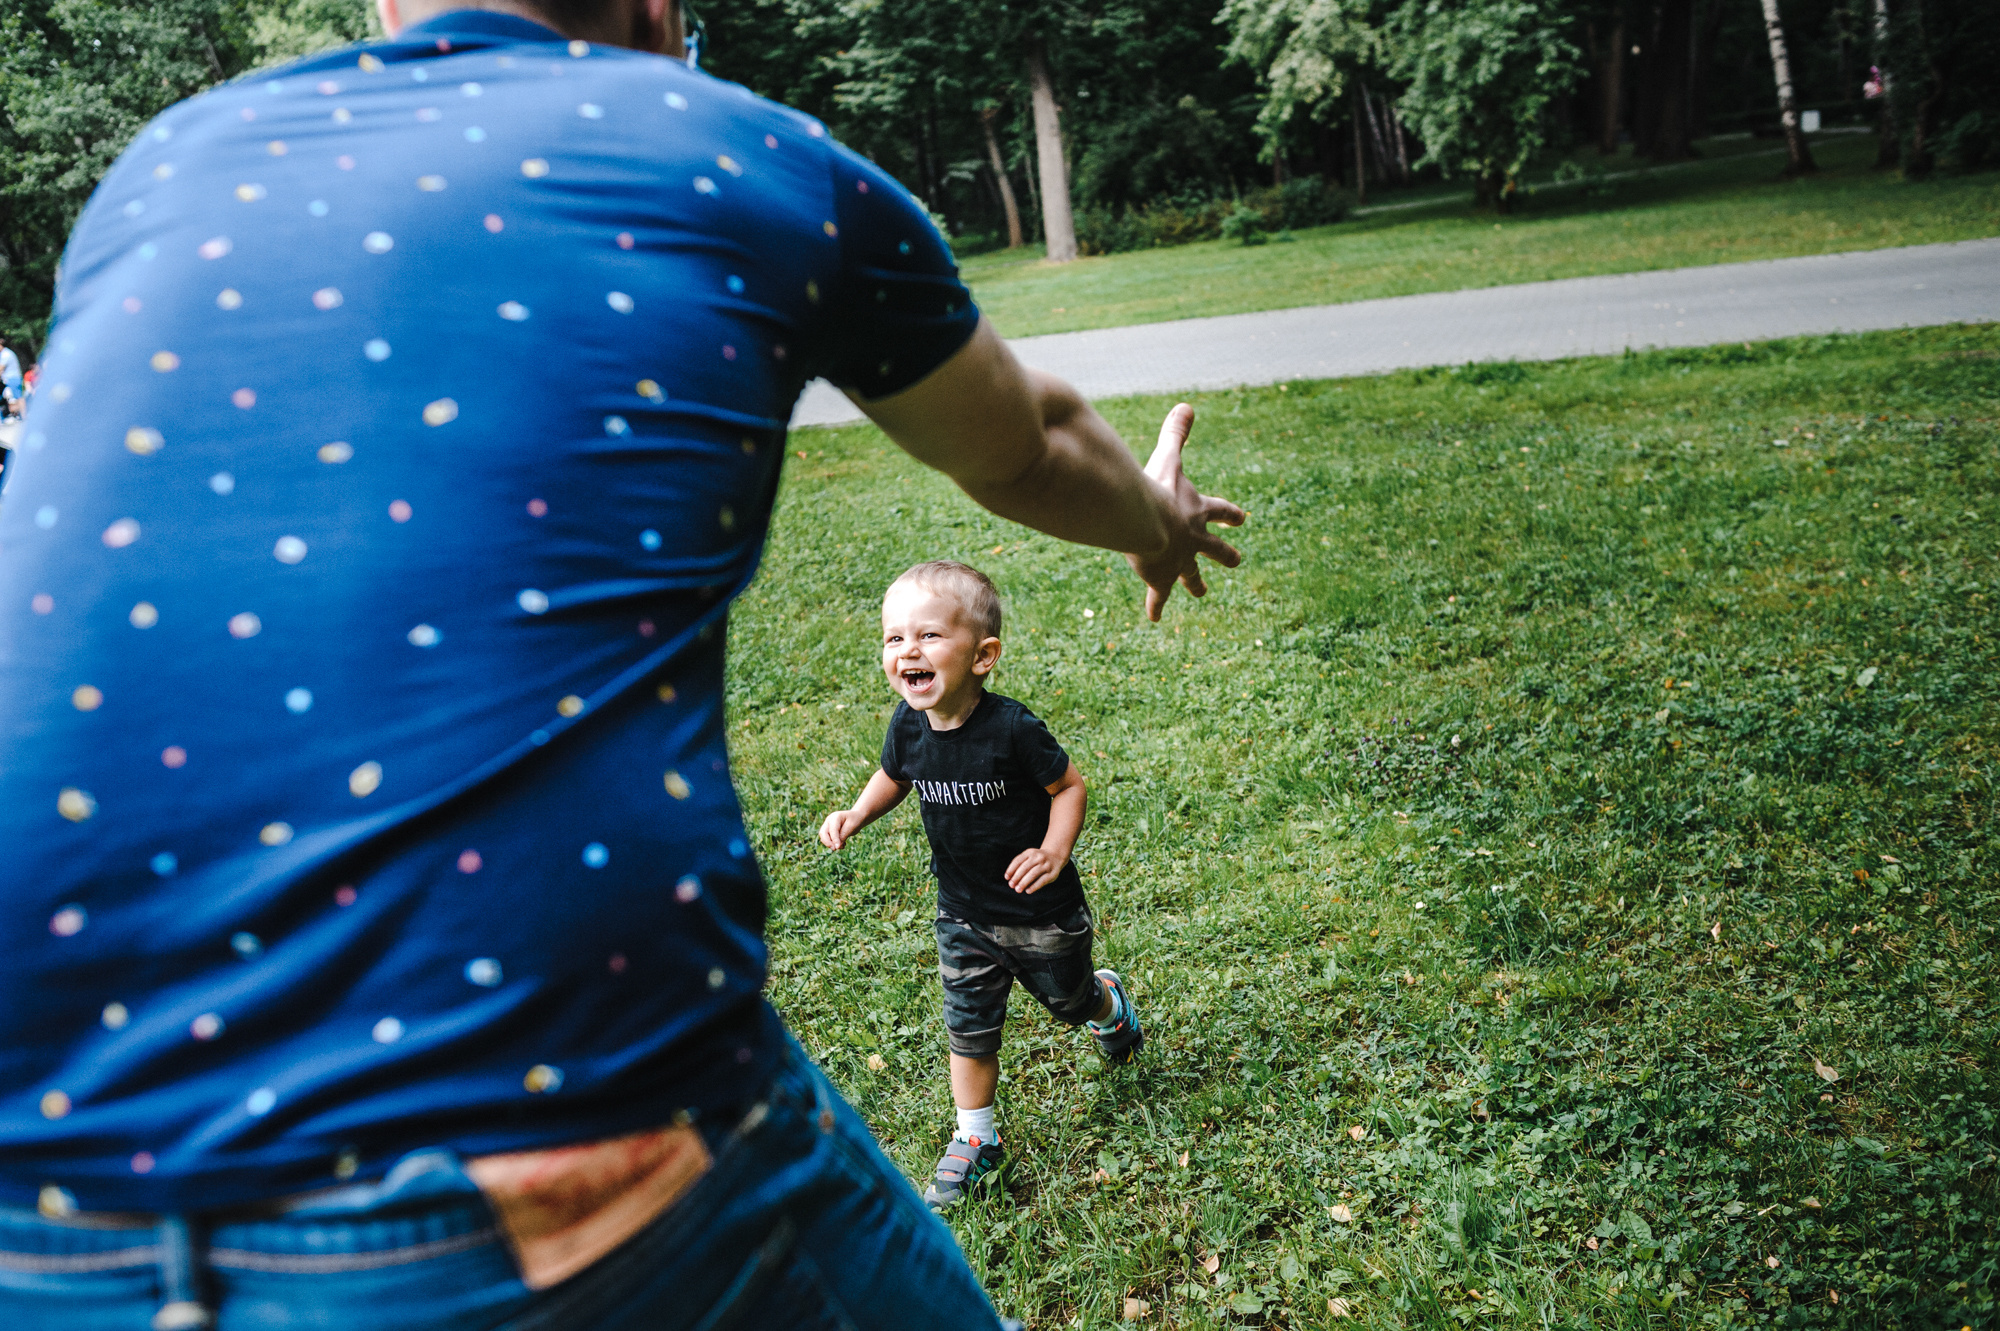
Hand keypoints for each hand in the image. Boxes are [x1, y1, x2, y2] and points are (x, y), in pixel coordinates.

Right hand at [819, 810, 862, 850]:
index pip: (832, 830)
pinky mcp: (830, 831)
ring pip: (824, 837)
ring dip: (831, 844)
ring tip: (842, 846)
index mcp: (835, 817)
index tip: (837, 847)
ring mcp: (828, 825)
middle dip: (827, 842)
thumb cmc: (855, 820)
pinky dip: (834, 843)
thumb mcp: (852, 827)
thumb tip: (837, 846)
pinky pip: (828, 839)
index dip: (834, 839)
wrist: (858, 817)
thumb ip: (844, 835)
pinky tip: (843, 844)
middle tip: (835, 849)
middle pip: (823, 833)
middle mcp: (829, 821)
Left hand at [1004, 847, 1065, 893]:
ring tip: (1018, 889)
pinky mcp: (1052, 873)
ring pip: (1033, 874)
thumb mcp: (1029, 857)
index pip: (1018, 860)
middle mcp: (1039, 857)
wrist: (1055, 856)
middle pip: (1025, 867)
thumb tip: (1010, 879)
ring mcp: (1046, 865)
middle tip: (1011, 885)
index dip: (1011, 869)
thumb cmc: (1037, 860)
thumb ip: (1020, 865)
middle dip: (1017, 877)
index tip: (1007, 878)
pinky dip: (1034, 886)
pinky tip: (1028, 890)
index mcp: (1030, 852)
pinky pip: (1042, 881)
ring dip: (1024, 882)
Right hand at [1126, 403, 1245, 621]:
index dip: (1231, 515)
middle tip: (1237, 561)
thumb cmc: (1158, 489)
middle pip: (1216, 549)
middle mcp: (1194, 540)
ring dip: (1195, 583)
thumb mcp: (1169, 458)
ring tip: (1202, 593)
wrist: (1147, 522)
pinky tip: (1155, 618)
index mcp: (1198, 513)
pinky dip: (1157, 605)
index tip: (1243, 519)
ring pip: (1191, 575)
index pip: (1221, 512)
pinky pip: (1159, 595)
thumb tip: (1187, 405)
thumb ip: (1177, 433)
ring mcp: (1179, 561)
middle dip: (1225, 554)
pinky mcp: (1161, 579)